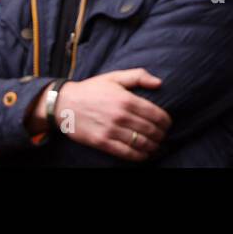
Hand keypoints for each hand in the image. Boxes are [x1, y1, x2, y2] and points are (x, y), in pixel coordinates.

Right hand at [52, 69, 170, 161]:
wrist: (65, 103)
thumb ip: (138, 76)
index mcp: (126, 99)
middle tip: (163, 135)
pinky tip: (145, 155)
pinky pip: (126, 153)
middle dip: (161, 135)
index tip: (168, 124)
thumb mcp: (115, 77)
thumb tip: (159, 83)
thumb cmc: (92, 89)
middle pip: (151, 130)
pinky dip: (139, 156)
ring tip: (156, 146)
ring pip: (141, 143)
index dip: (166, 121)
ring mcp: (111, 130)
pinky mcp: (102, 142)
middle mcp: (121, 116)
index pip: (155, 114)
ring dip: (153, 146)